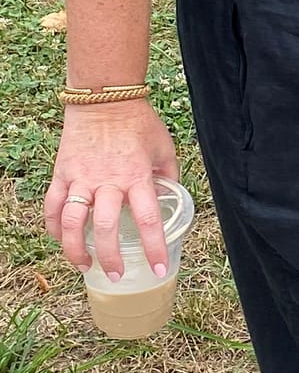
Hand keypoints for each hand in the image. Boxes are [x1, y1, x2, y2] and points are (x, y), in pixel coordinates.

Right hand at [45, 103, 180, 281]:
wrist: (103, 97)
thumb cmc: (138, 122)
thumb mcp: (164, 147)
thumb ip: (168, 175)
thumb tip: (172, 197)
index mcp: (137, 176)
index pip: (148, 219)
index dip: (154, 248)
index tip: (158, 269)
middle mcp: (108, 181)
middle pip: (105, 228)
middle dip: (110, 258)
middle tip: (118, 275)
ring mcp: (81, 178)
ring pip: (72, 222)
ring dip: (75, 249)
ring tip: (84, 266)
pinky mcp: (62, 173)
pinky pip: (53, 206)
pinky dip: (53, 227)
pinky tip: (60, 240)